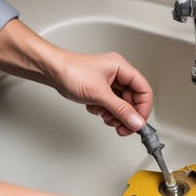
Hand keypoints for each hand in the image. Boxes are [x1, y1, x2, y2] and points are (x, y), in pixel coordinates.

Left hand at [0, 19, 152, 135]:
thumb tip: (136, 121)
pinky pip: (111, 106)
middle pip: (134, 100)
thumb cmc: (71, 71)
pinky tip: (95, 109)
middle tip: (123, 127)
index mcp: (122, 68)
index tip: (138, 122)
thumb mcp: (100, 94)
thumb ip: (120, 110)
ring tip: (106, 118)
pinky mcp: (101, 90)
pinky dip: (105, 112)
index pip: (143, 90)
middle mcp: (118, 74)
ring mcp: (109, 83)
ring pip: (122, 105)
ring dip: (115, 115)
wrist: (51, 71)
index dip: (143, 108)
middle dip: (127, 115)